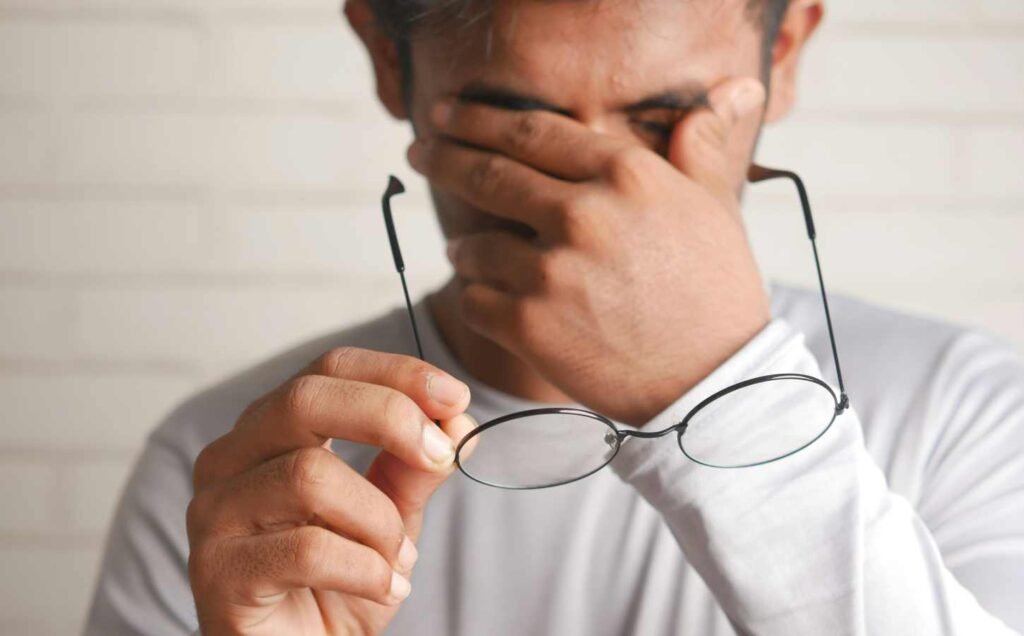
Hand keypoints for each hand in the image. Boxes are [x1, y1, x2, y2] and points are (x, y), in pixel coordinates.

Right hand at [186, 348, 473, 634]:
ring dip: (379, 520)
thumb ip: (413, 469)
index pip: (328, 370)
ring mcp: (214, 513)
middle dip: (389, 417)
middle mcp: (230, 460)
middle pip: (305, 399)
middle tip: (440, 456)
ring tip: (398, 559)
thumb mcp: (390, 518)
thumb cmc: (337, 586)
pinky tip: (381, 588)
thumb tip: (456, 420)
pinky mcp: (216, 572)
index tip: (455, 396)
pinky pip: (306, 549)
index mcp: (270, 432)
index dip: (396, 373)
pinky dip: (365, 570)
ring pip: (309, 476)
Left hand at [408, 77, 770, 424]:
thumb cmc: (717, 293)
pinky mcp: (529, 326)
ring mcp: (551, 271)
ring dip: (465, 249)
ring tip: (466, 253)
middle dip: (443, 159)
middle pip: (488, 175)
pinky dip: (475, 300)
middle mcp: (582, 213)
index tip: (447, 115)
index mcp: (625, 174)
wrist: (714, 385)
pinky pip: (473, 301)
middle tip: (418, 152)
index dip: (478, 119)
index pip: (531, 131)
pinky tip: (487, 301)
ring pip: (473, 247)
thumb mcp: (717, 208)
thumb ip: (701, 148)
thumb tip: (732, 89)